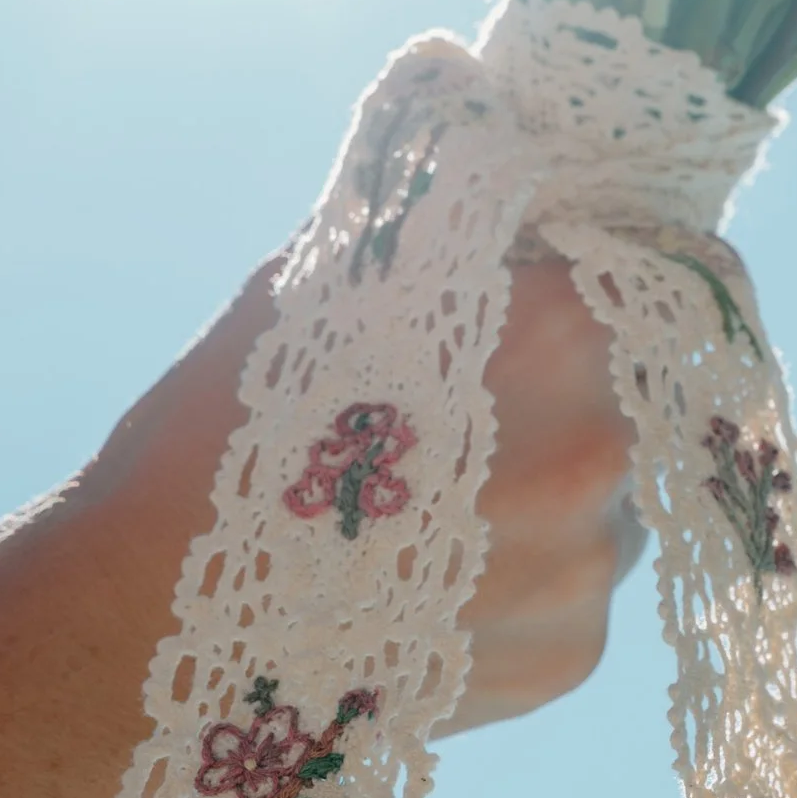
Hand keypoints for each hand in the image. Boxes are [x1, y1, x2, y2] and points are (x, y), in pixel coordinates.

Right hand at [77, 245, 636, 730]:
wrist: (144, 636)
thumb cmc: (215, 442)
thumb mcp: (317, 289)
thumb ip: (428, 226)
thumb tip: (486, 142)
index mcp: (555, 329)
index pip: (651, 270)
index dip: (608, 270)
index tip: (563, 287)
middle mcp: (600, 447)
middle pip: (631, 385)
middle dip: (566, 383)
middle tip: (468, 406)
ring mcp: (591, 564)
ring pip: (609, 493)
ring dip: (547, 485)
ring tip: (432, 506)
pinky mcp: (570, 655)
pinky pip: (578, 588)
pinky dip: (522, 577)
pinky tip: (429, 580)